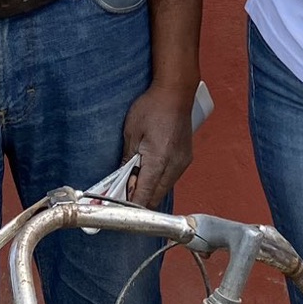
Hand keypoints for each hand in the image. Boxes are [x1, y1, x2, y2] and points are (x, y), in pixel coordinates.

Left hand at [121, 81, 197, 208]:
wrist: (176, 92)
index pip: (145, 195)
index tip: (117, 211)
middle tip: (120, 197)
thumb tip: (120, 183)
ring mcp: (182, 163)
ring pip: (163, 189)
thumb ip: (127, 161)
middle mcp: (174, 166)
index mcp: (159, 160)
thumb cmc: (152, 107)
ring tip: (131, 183)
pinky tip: (146, 173)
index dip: (131, 206)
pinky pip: (170, 179)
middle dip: (138, 201)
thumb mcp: (131, 133)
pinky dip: (157, 181)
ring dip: (148, 191)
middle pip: (155, 197)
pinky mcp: (185, 159)